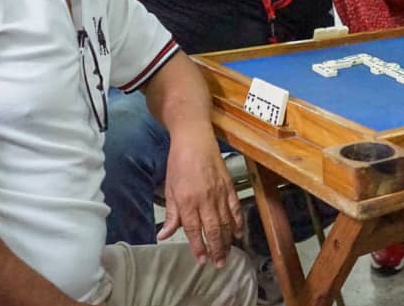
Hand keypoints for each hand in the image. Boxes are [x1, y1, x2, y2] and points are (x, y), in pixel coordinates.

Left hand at [157, 135, 243, 268]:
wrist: (194, 139)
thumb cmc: (178, 163)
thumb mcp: (169, 189)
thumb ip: (171, 215)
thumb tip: (164, 235)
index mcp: (187, 201)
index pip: (194, 230)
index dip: (199, 247)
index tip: (202, 261)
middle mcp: (205, 199)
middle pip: (213, 230)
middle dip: (216, 249)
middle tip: (218, 264)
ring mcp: (219, 193)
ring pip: (226, 222)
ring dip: (227, 240)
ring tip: (228, 254)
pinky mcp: (229, 186)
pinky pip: (235, 208)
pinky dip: (238, 222)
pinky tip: (239, 233)